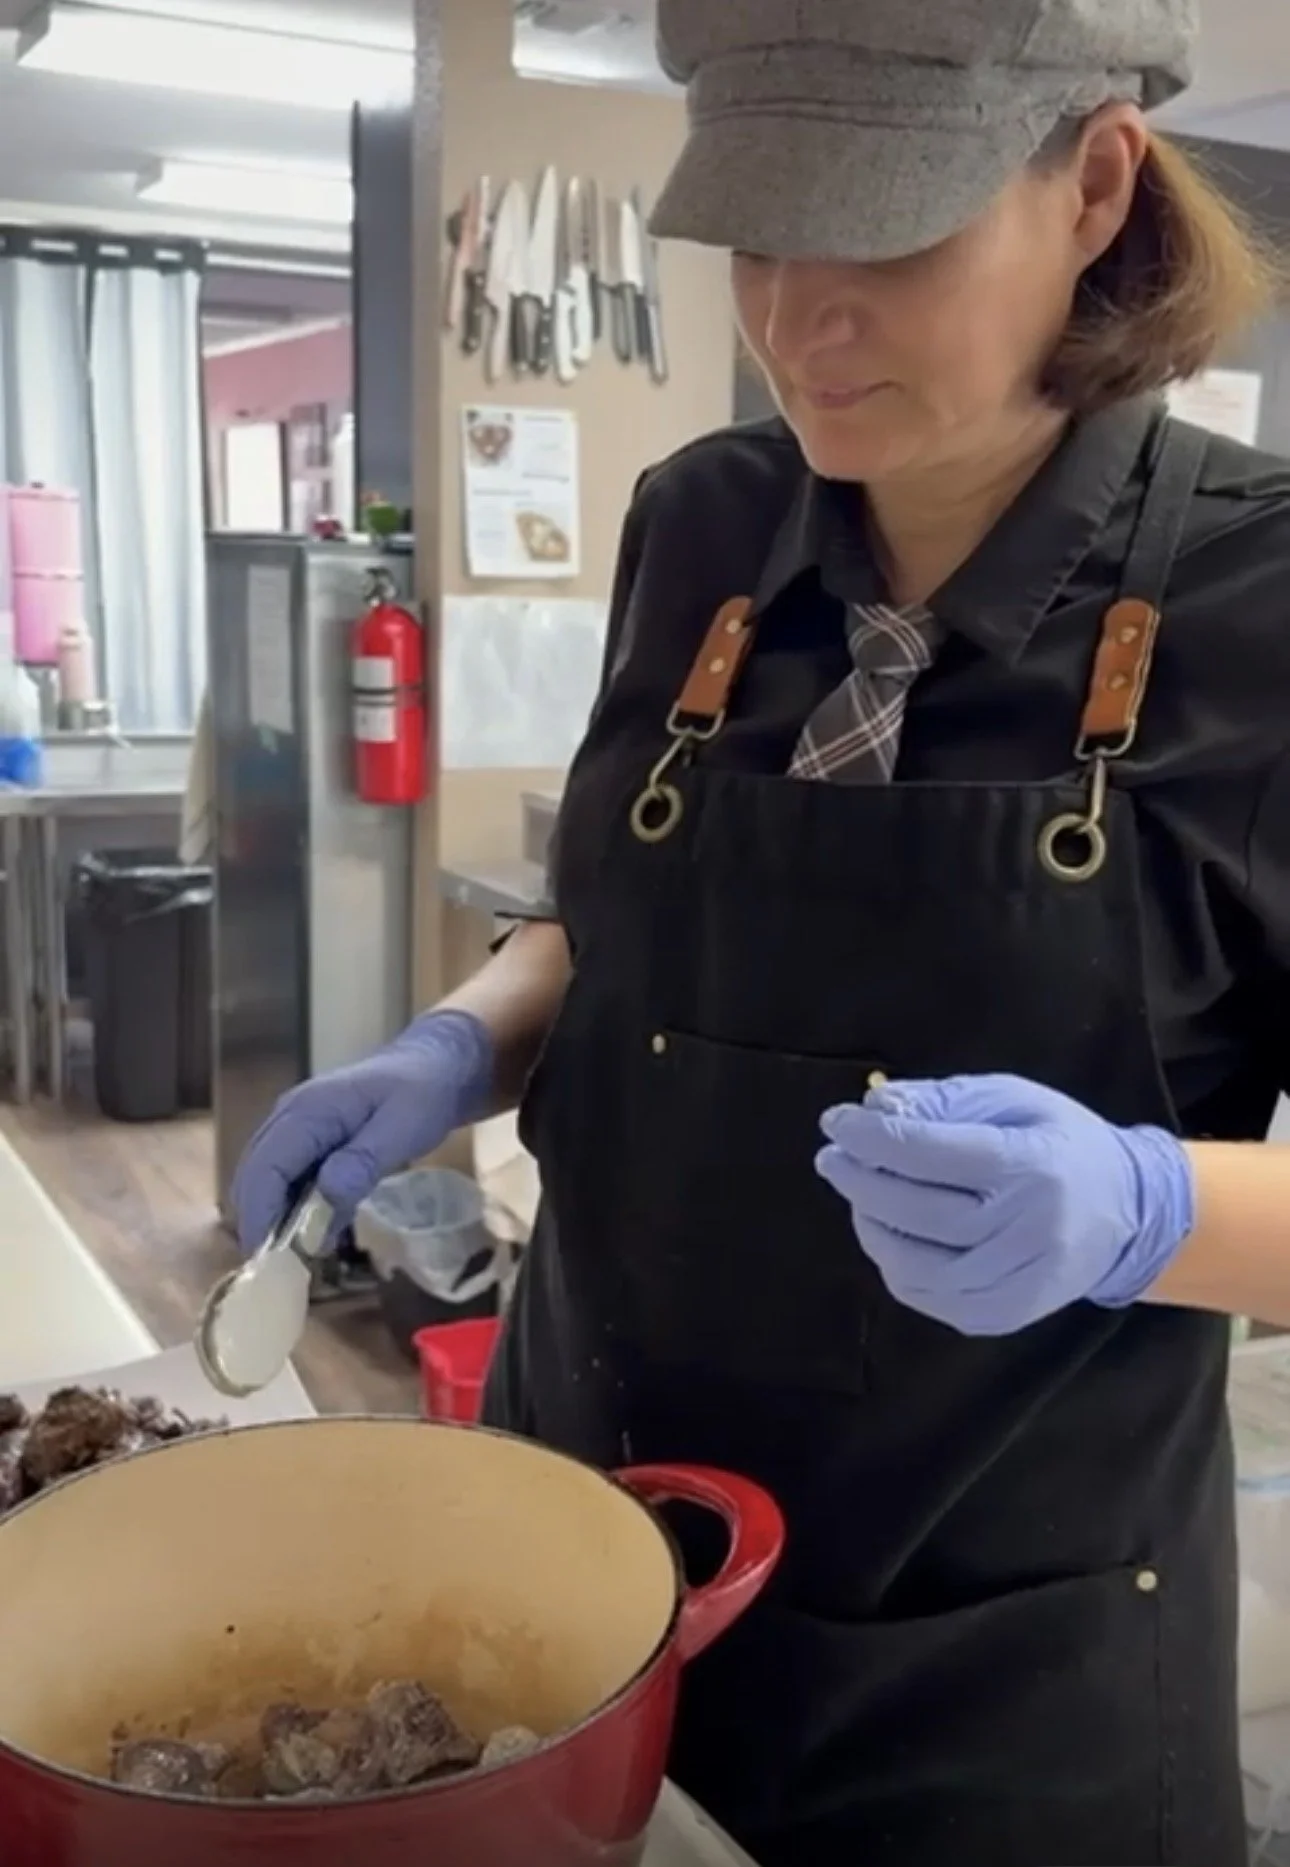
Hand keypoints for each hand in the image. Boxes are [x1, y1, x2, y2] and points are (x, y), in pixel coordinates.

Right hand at [231, 1010, 493, 1253]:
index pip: (265, 1167)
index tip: (264, 1257)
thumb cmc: (421, 1094)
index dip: (259, 1213)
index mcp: (308, 1111)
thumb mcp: (402, 1128)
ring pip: (268, 1179)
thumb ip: (364, 1161)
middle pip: (256, 1175)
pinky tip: (318, 1234)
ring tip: (298, 1259)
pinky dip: (296, 1207)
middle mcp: (291, 1117)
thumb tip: (325, 1195)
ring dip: (277, 1216)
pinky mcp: (310, 1141)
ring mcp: (297, 1127)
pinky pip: (290, 1178)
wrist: (436, 1066)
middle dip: (260, 1220)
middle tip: (280, 1268)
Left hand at [815, 1074, 1194, 1335]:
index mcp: (1030, 1165)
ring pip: (918, 1264)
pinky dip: (898, 1268)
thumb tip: (877, 1108)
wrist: (1130, 1212)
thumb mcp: (1014, 1100)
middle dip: (861, 1181)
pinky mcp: (1010, 1314)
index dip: (873, 1139)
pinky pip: (933, 1297)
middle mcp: (1028, 1228)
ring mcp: (1020, 1280)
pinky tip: (890, 1236)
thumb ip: (945, 1101)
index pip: (932, 1154)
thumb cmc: (1062, 1144)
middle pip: (919, 1212)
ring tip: (860, 1197)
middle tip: (832, 1159)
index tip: (836, 1122)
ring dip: (872, 1227)